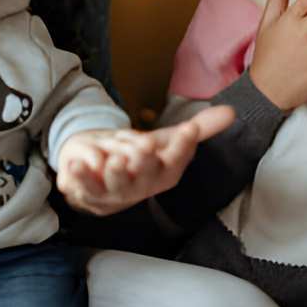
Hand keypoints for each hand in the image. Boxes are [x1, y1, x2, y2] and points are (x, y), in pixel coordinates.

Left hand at [56, 105, 235, 214]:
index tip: (188, 129)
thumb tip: (232, 113)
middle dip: (146, 164)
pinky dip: (79, 178)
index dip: (183, 147)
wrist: (102, 176)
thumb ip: (198, 129)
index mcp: (162, 174)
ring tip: (115, 160)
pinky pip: (82, 189)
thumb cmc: (141, 158)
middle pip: (146, 179)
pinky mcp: (86, 194)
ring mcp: (112, 194)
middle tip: (146, 147)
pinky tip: (75, 163)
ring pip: (114, 187)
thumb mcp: (167, 140)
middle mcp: (139, 188)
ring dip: (114, 175)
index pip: (176, 163)